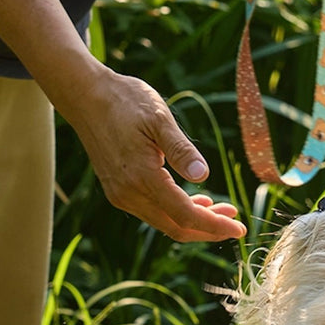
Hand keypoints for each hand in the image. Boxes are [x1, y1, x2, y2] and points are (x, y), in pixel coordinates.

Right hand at [62, 66, 246, 242]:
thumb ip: (182, 150)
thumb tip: (204, 176)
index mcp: (142, 177)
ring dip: (195, 221)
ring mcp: (120, 194)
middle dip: (209, 229)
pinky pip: (153, 211)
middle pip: (176, 227)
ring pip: (165, 222)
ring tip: (222, 210)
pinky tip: (196, 202)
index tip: (239, 229)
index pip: (185, 215)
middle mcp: (128, 193)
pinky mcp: (118, 190)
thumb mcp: (159, 119)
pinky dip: (177, 212)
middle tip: (236, 223)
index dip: (214, 226)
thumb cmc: (125, 102)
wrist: (85, 95)